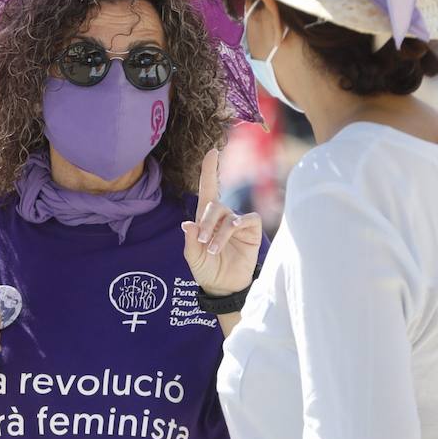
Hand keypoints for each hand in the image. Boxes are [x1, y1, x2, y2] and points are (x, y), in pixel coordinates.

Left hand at [182, 149, 261, 295]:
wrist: (224, 286)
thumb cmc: (207, 270)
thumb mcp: (193, 258)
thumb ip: (190, 241)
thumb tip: (187, 224)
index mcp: (205, 219)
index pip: (208, 189)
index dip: (210, 170)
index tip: (212, 152)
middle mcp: (222, 217)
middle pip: (214, 205)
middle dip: (206, 221)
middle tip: (202, 241)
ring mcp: (237, 223)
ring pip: (228, 214)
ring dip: (219, 231)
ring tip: (213, 249)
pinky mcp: (251, 230)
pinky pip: (247, 218)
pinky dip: (237, 224)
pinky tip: (232, 233)